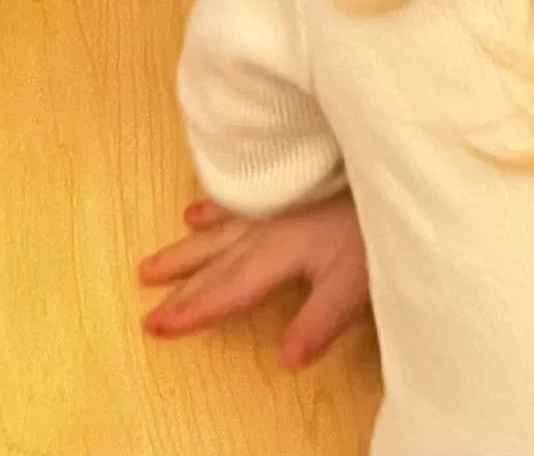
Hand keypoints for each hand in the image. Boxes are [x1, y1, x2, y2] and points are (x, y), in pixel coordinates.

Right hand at [140, 193, 371, 367]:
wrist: (389, 172)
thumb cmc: (374, 231)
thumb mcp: (353, 286)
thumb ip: (317, 322)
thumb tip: (285, 360)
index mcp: (278, 252)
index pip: (228, 289)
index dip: (192, 309)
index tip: (156, 325)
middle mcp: (268, 228)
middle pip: (215, 261)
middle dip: (179, 285)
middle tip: (143, 305)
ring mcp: (274, 207)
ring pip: (217, 232)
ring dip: (185, 250)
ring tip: (151, 264)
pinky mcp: (287, 192)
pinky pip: (237, 201)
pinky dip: (212, 210)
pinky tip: (195, 212)